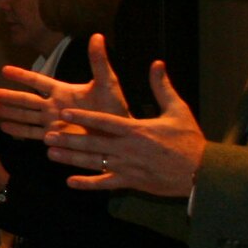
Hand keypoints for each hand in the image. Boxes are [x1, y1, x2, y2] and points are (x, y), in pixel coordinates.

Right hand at [0, 32, 127, 139]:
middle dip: (9, 96)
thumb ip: (99, 61)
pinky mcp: (55, 138)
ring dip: (9, 112)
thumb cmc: (114, 107)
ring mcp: (52, 123)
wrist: (118, 134)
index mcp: (63, 91)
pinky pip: (33, 133)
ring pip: (25, 116)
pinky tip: (4, 127)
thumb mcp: (107, 82)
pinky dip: (18, 131)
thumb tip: (97, 35)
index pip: (38, 81)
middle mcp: (54, 106)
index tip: (5, 70)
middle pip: (26, 100)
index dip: (22, 76)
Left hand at [44, 61, 206, 195]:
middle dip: (68, 139)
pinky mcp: (131, 182)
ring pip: (93, 163)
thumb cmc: (190, 140)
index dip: (82, 118)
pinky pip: (105, 184)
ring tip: (51, 154)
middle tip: (47, 136)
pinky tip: (70, 183)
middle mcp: (127, 149)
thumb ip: (162, 87)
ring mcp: (127, 167)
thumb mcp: (178, 109)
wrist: (201, 172)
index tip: (64, 113)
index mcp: (136, 130)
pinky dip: (87, 184)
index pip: (103, 122)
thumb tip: (156, 63)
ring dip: (70, 159)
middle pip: (92, 144)